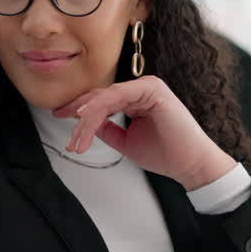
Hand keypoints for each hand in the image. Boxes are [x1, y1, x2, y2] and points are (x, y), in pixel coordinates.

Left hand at [53, 76, 235, 190]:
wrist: (190, 165)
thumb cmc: (166, 154)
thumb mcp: (126, 142)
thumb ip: (108, 130)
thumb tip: (87, 125)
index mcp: (136, 98)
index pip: (101, 100)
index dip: (79, 110)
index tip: (60, 118)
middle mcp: (141, 89)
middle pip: (99, 97)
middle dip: (78, 115)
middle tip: (65, 131)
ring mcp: (147, 87)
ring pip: (105, 98)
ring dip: (86, 118)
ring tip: (76, 137)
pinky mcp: (152, 90)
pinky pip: (117, 96)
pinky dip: (99, 107)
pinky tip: (85, 118)